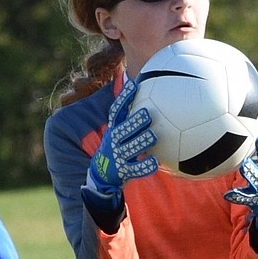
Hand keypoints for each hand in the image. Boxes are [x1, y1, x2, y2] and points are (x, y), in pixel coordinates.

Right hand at [85, 78, 157, 207]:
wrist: (102, 173)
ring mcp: (118, 156)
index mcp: (113, 129)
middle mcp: (114, 141)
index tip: (134, 85)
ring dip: (141, 141)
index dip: (124, 98)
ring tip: (152, 135)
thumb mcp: (118, 130)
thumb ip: (128, 114)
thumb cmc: (117, 146)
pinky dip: (144, 166)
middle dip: (134, 122)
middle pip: (122, 130)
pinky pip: (135, 169)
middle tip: (147, 113)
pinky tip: (155, 162)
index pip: (116, 111)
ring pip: (129, 148)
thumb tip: (139, 89)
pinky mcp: (124, 171)